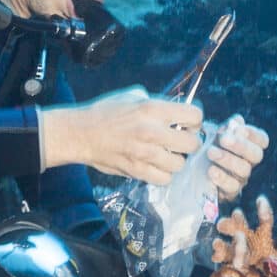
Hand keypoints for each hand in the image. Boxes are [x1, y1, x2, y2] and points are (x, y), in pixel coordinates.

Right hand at [39, 86, 202, 183]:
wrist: (81, 133)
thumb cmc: (106, 112)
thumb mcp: (133, 97)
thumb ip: (158, 105)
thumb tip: (178, 113)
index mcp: (152, 109)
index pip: (194, 116)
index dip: (195, 120)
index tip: (188, 123)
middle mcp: (152, 131)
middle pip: (192, 144)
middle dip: (190, 142)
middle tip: (180, 141)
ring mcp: (145, 154)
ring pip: (180, 164)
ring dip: (176, 160)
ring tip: (167, 154)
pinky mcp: (137, 171)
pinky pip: (164, 179)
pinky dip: (164, 174)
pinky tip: (157, 166)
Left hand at [206, 119, 269, 202]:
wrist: (193, 167)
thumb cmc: (208, 145)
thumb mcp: (216, 133)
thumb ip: (227, 126)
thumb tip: (237, 121)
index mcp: (250, 146)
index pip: (262, 140)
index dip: (253, 134)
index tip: (238, 129)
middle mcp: (249, 163)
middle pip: (256, 155)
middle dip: (241, 146)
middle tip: (224, 139)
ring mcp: (241, 178)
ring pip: (244, 170)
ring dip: (228, 160)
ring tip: (211, 152)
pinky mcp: (230, 193)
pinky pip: (232, 187)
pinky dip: (222, 178)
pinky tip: (211, 170)